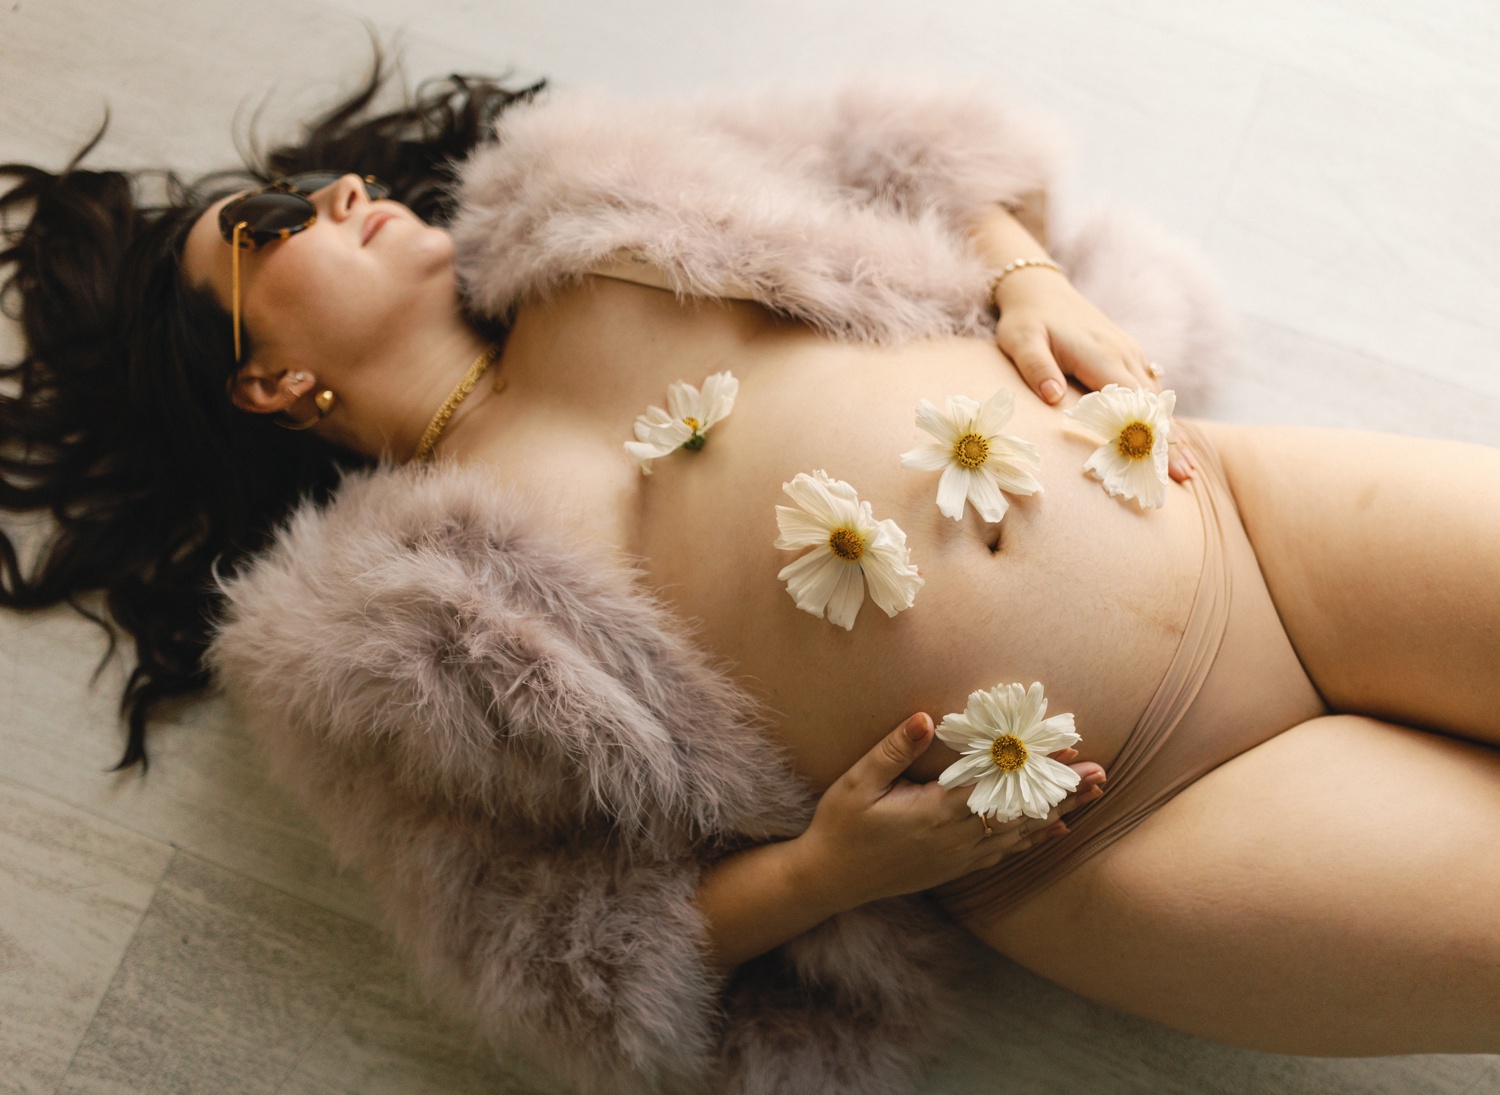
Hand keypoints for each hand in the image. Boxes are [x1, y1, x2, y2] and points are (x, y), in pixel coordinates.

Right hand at [791, 713, 1105, 910]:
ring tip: (1091, 797)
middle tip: (1100, 774)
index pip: (998, 785)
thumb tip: (928, 718)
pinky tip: (1054, 830)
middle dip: (1062, 792)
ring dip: (1057, 814)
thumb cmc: (841, 825)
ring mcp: (957, 857)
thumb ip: (894, 750)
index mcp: (935, 812)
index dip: (1035, 767)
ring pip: (1019, 834)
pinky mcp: (954, 868)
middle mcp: (955, 839)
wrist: (830, 879)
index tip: (1065, 751)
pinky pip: (1004, 853)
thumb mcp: (858, 781)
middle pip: (1021, 812)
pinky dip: (1033, 839)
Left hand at [994, 270, 1194, 481]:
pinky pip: (1150, 388)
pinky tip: (1167, 439)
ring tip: (1184, 468)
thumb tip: (1052, 396)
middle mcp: (1124, 354)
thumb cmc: (1026, 319)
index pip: (1134, 404)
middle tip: (1185, 478)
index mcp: (1101, 355)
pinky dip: (1161, 414)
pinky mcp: (1127, 354)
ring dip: (1170, 431)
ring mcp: (1129, 353)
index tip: (1165, 464)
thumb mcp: (1021, 341)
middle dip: (1170, 442)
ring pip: (1157, 398)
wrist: (1039, 289)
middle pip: (1154, 405)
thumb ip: (1036, 368)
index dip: (1150, 435)